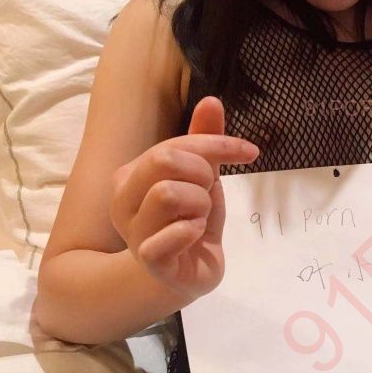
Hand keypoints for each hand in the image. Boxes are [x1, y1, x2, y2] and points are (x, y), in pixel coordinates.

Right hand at [109, 96, 258, 300]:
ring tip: (199, 217)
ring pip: (169, 194)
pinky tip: (195, 237)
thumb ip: (204, 139)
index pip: (173, 145)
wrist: (190, 273)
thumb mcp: (203, 176)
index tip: (248, 152)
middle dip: (202, 173)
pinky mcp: (150, 259)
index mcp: (130, 176)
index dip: (217, 144)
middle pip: (165, 161)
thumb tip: (211, 100)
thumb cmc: (191, 221)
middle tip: (208, 193)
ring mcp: (133, 231)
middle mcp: (122, 201)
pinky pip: (175, 233)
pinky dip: (195, 231)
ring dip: (200, 204)